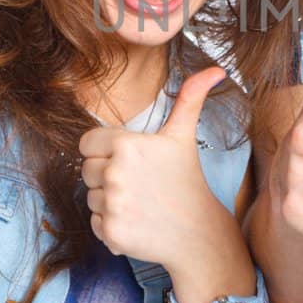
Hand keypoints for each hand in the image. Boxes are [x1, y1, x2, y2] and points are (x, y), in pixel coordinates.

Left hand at [80, 67, 238, 274]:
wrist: (198, 233)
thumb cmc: (187, 180)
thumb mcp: (184, 136)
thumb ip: (190, 98)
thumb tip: (215, 70)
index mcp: (126, 145)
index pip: (87, 143)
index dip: (105, 151)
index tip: (130, 161)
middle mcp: (114, 173)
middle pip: (86, 170)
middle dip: (107, 176)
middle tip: (139, 184)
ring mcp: (112, 205)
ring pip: (90, 197)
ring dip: (108, 201)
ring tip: (139, 203)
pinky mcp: (110, 232)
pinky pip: (94, 222)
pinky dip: (111, 225)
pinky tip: (136, 222)